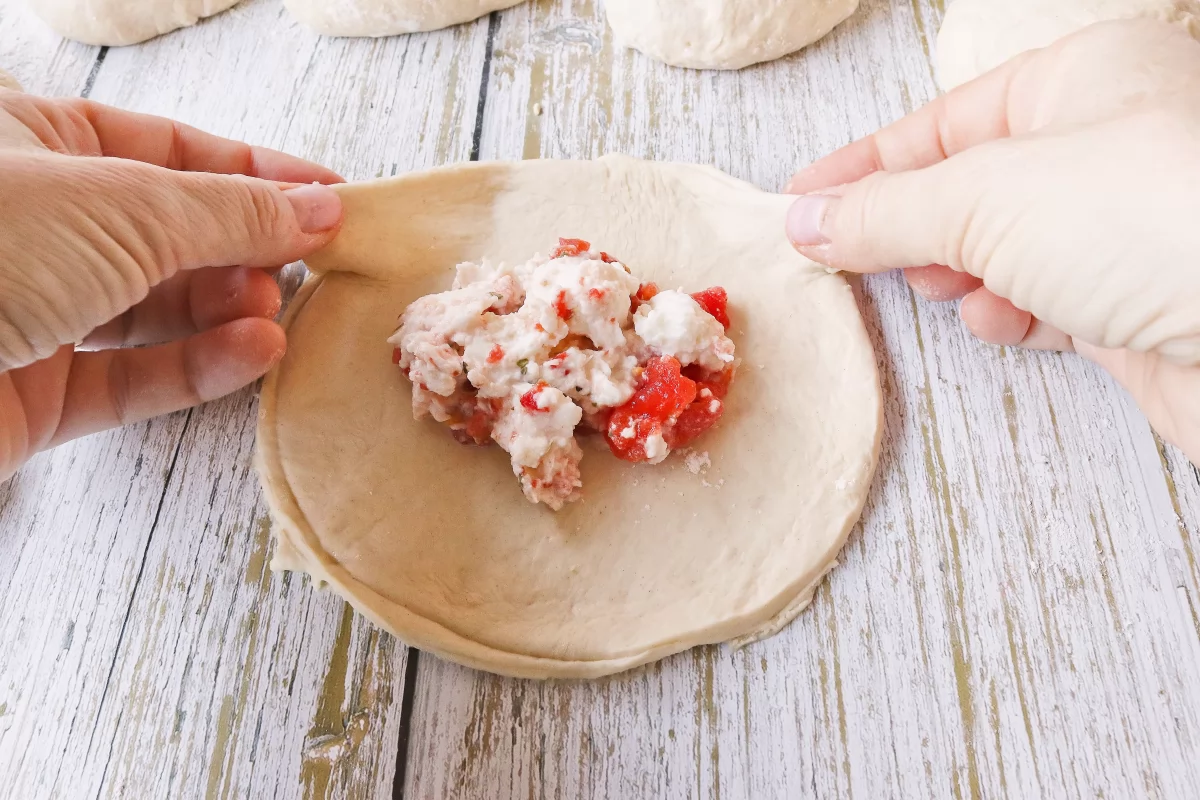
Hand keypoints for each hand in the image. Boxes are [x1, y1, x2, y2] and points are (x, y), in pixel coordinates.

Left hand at [0, 86, 344, 481]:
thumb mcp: (121, 202)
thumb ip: (231, 209)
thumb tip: (320, 207)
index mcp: (35, 143)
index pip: (173, 151)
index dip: (258, 173)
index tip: (334, 198)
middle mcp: (39, 227)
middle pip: (175, 233)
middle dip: (248, 248)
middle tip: (311, 263)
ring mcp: (38, 311)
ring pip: (161, 310)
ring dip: (229, 309)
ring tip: (275, 309)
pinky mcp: (39, 393)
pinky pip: (137, 376)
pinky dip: (202, 366)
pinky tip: (254, 351)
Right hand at [783, 19, 1199, 464]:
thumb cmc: (1157, 220)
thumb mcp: (987, 197)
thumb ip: (886, 211)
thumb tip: (806, 221)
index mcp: (1087, 79)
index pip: (945, 120)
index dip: (864, 163)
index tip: (800, 200)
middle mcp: (1110, 146)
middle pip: (972, 183)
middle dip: (910, 222)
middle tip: (852, 253)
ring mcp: (1125, 228)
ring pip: (1005, 246)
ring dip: (957, 271)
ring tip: (936, 285)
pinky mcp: (1137, 304)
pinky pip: (1046, 299)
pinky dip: (1008, 309)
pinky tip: (995, 318)